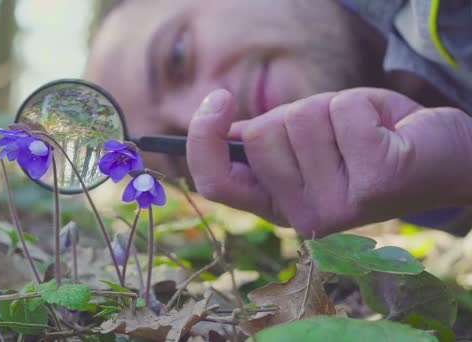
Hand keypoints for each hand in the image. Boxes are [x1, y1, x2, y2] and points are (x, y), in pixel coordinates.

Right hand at [186, 88, 471, 236]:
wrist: (440, 158)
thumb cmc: (364, 145)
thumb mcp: (305, 141)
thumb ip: (264, 139)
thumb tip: (216, 125)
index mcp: (278, 206)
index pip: (216, 184)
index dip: (203, 140)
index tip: (217, 100)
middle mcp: (303, 217)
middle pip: (260, 136)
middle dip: (292, 113)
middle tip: (330, 129)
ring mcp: (337, 206)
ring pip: (300, 119)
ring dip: (331, 107)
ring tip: (362, 131)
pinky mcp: (373, 182)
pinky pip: (343, 110)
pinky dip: (365, 103)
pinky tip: (386, 131)